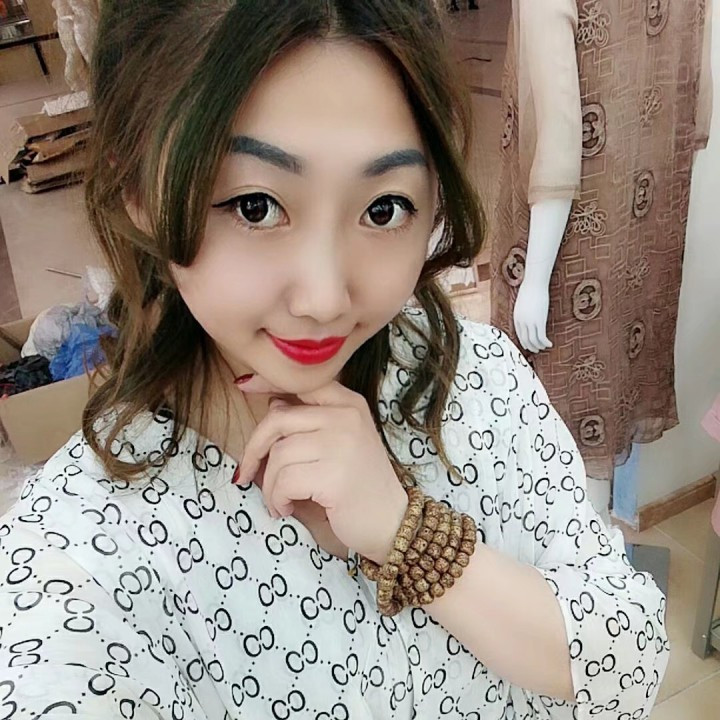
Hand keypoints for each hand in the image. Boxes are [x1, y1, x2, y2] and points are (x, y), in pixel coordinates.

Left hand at [234, 377, 408, 564]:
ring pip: (278, 455)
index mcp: (349, 404)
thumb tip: (273, 404)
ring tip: (279, 500)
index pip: (303, 382)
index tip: (244, 386)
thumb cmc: (360, 484)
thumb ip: (311, 421)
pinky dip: (277, 499)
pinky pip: (284, 481)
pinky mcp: (334, 476)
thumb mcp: (341, 442)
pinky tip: (287, 509)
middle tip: (248, 471)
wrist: (391, 522)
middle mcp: (347, 417)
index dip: (268, 381)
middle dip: (254, 448)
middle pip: (278, 419)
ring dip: (269, 484)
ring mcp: (342, 445)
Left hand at [513, 279, 552, 353]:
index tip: (529, 346)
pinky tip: (549, 344)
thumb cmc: (530, 291)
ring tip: (544, 347)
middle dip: (531, 347)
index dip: (524, 342)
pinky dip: (545, 342)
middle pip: (525, 340)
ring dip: (539, 346)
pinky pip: (541, 336)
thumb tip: (528, 316)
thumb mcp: (523, 304)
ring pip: (534, 340)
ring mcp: (530, 322)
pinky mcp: (539, 321)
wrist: (534, 284)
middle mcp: (521, 322)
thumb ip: (523, 312)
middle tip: (537, 350)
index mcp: (516, 318)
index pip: (519, 335)